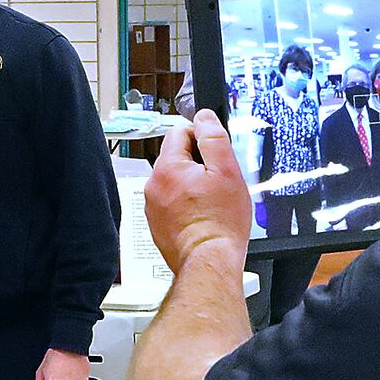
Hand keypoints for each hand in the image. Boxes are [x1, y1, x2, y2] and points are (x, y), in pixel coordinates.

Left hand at [144, 109, 251, 273]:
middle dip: (198, 164)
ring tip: (211, 203)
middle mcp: (153, 185)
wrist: (209, 261)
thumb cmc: (219, 223)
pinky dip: (185, 205)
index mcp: (167, 168)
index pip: (180, 132)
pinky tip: (201, 216)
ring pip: (174, 181)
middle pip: (176, 157)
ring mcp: (152, 206)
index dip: (202, 138)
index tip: (215, 155)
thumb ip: (214, 138)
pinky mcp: (156, 224)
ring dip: (191, 185)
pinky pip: (171, 203)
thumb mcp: (227, 172)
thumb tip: (204, 117)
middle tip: (217, 183)